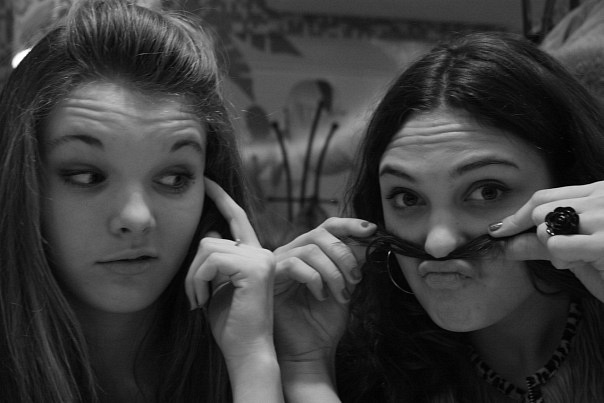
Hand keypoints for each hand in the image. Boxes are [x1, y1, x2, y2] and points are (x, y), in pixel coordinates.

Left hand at [185, 178, 275, 360]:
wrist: (247, 352)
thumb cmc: (230, 325)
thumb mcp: (217, 287)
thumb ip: (215, 262)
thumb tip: (210, 233)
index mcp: (255, 255)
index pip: (237, 218)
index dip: (221, 197)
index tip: (205, 181)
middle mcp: (262, 252)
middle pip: (210, 238)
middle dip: (192, 269)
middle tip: (194, 297)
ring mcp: (261, 258)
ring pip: (207, 247)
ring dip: (193, 277)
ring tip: (199, 301)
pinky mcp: (254, 268)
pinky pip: (210, 260)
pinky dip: (198, 281)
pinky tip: (204, 301)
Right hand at [273, 217, 375, 367]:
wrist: (310, 351)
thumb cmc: (324, 321)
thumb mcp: (345, 286)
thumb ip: (352, 263)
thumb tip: (367, 240)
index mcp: (310, 252)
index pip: (328, 227)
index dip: (349, 224)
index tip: (371, 230)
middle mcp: (292, 252)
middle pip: (319, 233)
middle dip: (343, 253)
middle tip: (356, 278)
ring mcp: (279, 263)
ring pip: (310, 250)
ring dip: (333, 272)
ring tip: (341, 295)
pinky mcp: (270, 277)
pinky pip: (295, 265)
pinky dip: (314, 279)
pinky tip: (321, 296)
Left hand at [489, 181, 603, 301]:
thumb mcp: (578, 253)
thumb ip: (544, 244)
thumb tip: (507, 243)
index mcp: (599, 193)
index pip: (545, 196)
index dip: (518, 215)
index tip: (500, 229)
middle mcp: (602, 198)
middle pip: (540, 210)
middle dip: (539, 235)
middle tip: (563, 254)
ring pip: (545, 226)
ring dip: (554, 250)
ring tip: (581, 260)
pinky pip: (556, 245)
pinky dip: (561, 259)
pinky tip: (587, 264)